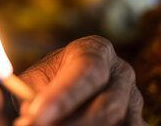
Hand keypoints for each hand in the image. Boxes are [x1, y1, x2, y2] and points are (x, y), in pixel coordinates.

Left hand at [14, 35, 145, 125]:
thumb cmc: (47, 79)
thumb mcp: (35, 79)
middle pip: (107, 106)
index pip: (86, 72)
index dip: (62, 96)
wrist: (64, 87)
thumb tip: (28, 113)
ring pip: (116, 124)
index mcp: (95, 50)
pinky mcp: (138, 120)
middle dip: (70, 123)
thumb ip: (32, 92)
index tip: (33, 114)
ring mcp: (134, 98)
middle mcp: (121, 72)